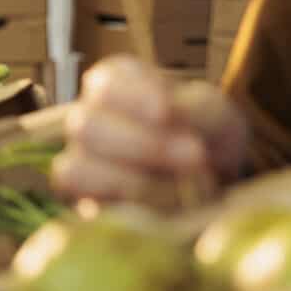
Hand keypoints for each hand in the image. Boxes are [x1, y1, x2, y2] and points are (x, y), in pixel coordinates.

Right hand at [52, 57, 250, 202]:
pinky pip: (83, 206)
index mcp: (113, 86)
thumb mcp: (215, 116)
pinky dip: (120, 205)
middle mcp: (88, 120)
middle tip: (195, 156)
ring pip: (76, 168)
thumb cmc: (207, 139)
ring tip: (182, 189)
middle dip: (142, 144)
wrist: (214, 184)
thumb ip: (194, 110)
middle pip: (85, 125)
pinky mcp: (85, 201)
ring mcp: (80, 163)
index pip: (104, 83)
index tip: (166, 111)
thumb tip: (167, 114)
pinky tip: (158, 206)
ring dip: (132, 181)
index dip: (131, 97)